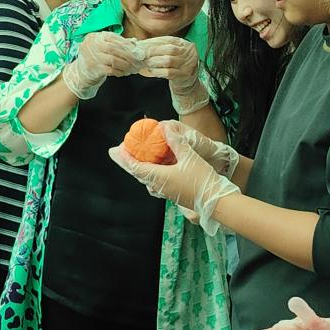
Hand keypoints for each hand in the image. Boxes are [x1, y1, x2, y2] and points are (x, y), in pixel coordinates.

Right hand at [62, 32, 143, 98]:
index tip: (136, 49)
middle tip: (139, 60)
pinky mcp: (94, 69)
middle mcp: (93, 46)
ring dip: (126, 64)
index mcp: (95, 37)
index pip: (114, 37)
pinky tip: (125, 72)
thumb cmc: (95, 57)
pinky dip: (120, 71)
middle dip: (129, 55)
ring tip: (134, 67)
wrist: (80, 72)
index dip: (126, 43)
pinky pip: (111, 70)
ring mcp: (93, 58)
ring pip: (114, 60)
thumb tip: (134, 42)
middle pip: (114, 48)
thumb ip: (117, 43)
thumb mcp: (102, 46)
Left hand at [108, 124, 238, 234]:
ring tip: (137, 156)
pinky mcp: (172, 193)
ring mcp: (165, 191)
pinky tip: (156, 165)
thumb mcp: (189, 156)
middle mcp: (158, 186)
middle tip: (120, 151)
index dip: (124, 158)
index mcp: (158, 177)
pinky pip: (155, 181)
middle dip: (128, 161)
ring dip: (139, 167)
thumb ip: (176, 142)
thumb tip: (164, 128)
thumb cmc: (202, 180)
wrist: (215, 201)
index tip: (114, 150)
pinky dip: (150, 171)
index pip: (135, 167)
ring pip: (146, 178)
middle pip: (137, 173)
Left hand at [140, 37, 208, 114]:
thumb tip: (141, 44)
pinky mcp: (184, 76)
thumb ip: (160, 48)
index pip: (168, 40)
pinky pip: (168, 72)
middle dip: (153, 51)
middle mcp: (188, 53)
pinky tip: (152, 71)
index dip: (153, 41)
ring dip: (154, 61)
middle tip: (142, 54)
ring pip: (168, 60)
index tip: (141, 44)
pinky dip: (158, 71)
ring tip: (147, 63)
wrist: (187, 83)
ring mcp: (187, 65)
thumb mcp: (172, 53)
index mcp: (184, 44)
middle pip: (169, 49)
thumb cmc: (176, 66)